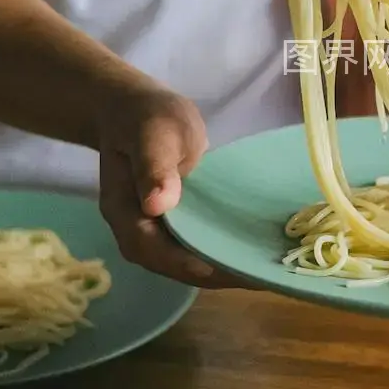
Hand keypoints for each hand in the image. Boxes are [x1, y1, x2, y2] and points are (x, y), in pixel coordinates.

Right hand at [94, 81, 243, 288]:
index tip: (233, 269)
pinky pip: (194, 249)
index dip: (194, 264)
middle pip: (175, 266)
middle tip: (262, 275)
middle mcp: (135, 232)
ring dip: (222, 270)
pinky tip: (252, 254)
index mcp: (123, 212)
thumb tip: (158, 204)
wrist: (135, 113)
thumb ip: (154, 166)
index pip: (156, 251)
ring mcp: (153, 234)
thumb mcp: (154, 133)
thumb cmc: (147, 118)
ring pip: (186, 263)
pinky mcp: (171, 229)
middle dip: (217, 274)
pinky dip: (221, 254)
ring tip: (264, 269)